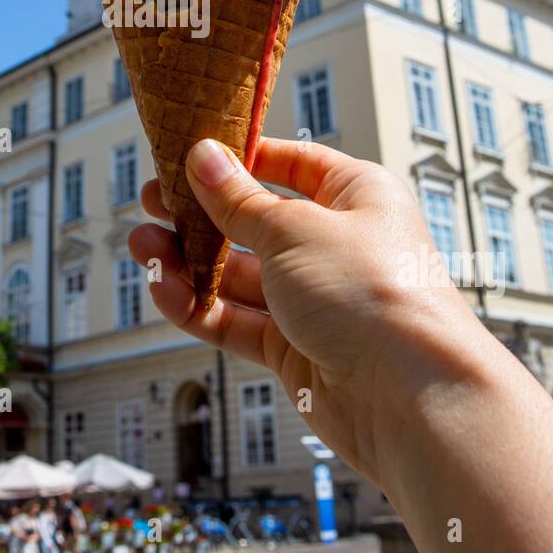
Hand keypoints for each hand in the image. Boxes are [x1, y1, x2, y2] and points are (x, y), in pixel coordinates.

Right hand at [129, 136, 485, 492]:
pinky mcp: (296, 349)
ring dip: (189, 261)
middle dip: (201, 213)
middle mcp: (337, 245)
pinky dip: (199, 307)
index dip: (242, 158)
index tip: (191, 154)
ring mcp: (315, 299)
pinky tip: (164, 290)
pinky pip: (238, 320)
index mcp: (356, 196)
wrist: (411, 398)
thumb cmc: (374, 293)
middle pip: (256, 220)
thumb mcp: (294, 229)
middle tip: (153, 202)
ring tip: (141, 247)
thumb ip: (239, 200)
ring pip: (239, 274)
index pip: (292, 163)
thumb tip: (204, 157)